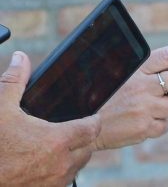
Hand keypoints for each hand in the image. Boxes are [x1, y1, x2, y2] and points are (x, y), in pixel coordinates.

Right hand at [0, 51, 100, 185]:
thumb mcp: (1, 109)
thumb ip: (14, 82)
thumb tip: (20, 57)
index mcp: (57, 139)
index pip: (93, 128)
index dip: (93, 120)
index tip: (90, 116)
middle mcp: (61, 163)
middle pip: (87, 149)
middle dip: (82, 139)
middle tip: (70, 131)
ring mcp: (53, 182)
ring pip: (76, 167)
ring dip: (71, 158)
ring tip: (57, 147)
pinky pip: (61, 182)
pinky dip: (58, 173)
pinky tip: (44, 164)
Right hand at [94, 43, 167, 149]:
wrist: (81, 124)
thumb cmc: (101, 95)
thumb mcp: (117, 74)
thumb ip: (144, 70)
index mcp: (137, 70)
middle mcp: (144, 87)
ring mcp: (145, 109)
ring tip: (151, 106)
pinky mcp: (145, 129)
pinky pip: (164, 125)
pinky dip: (158, 123)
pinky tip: (143, 120)